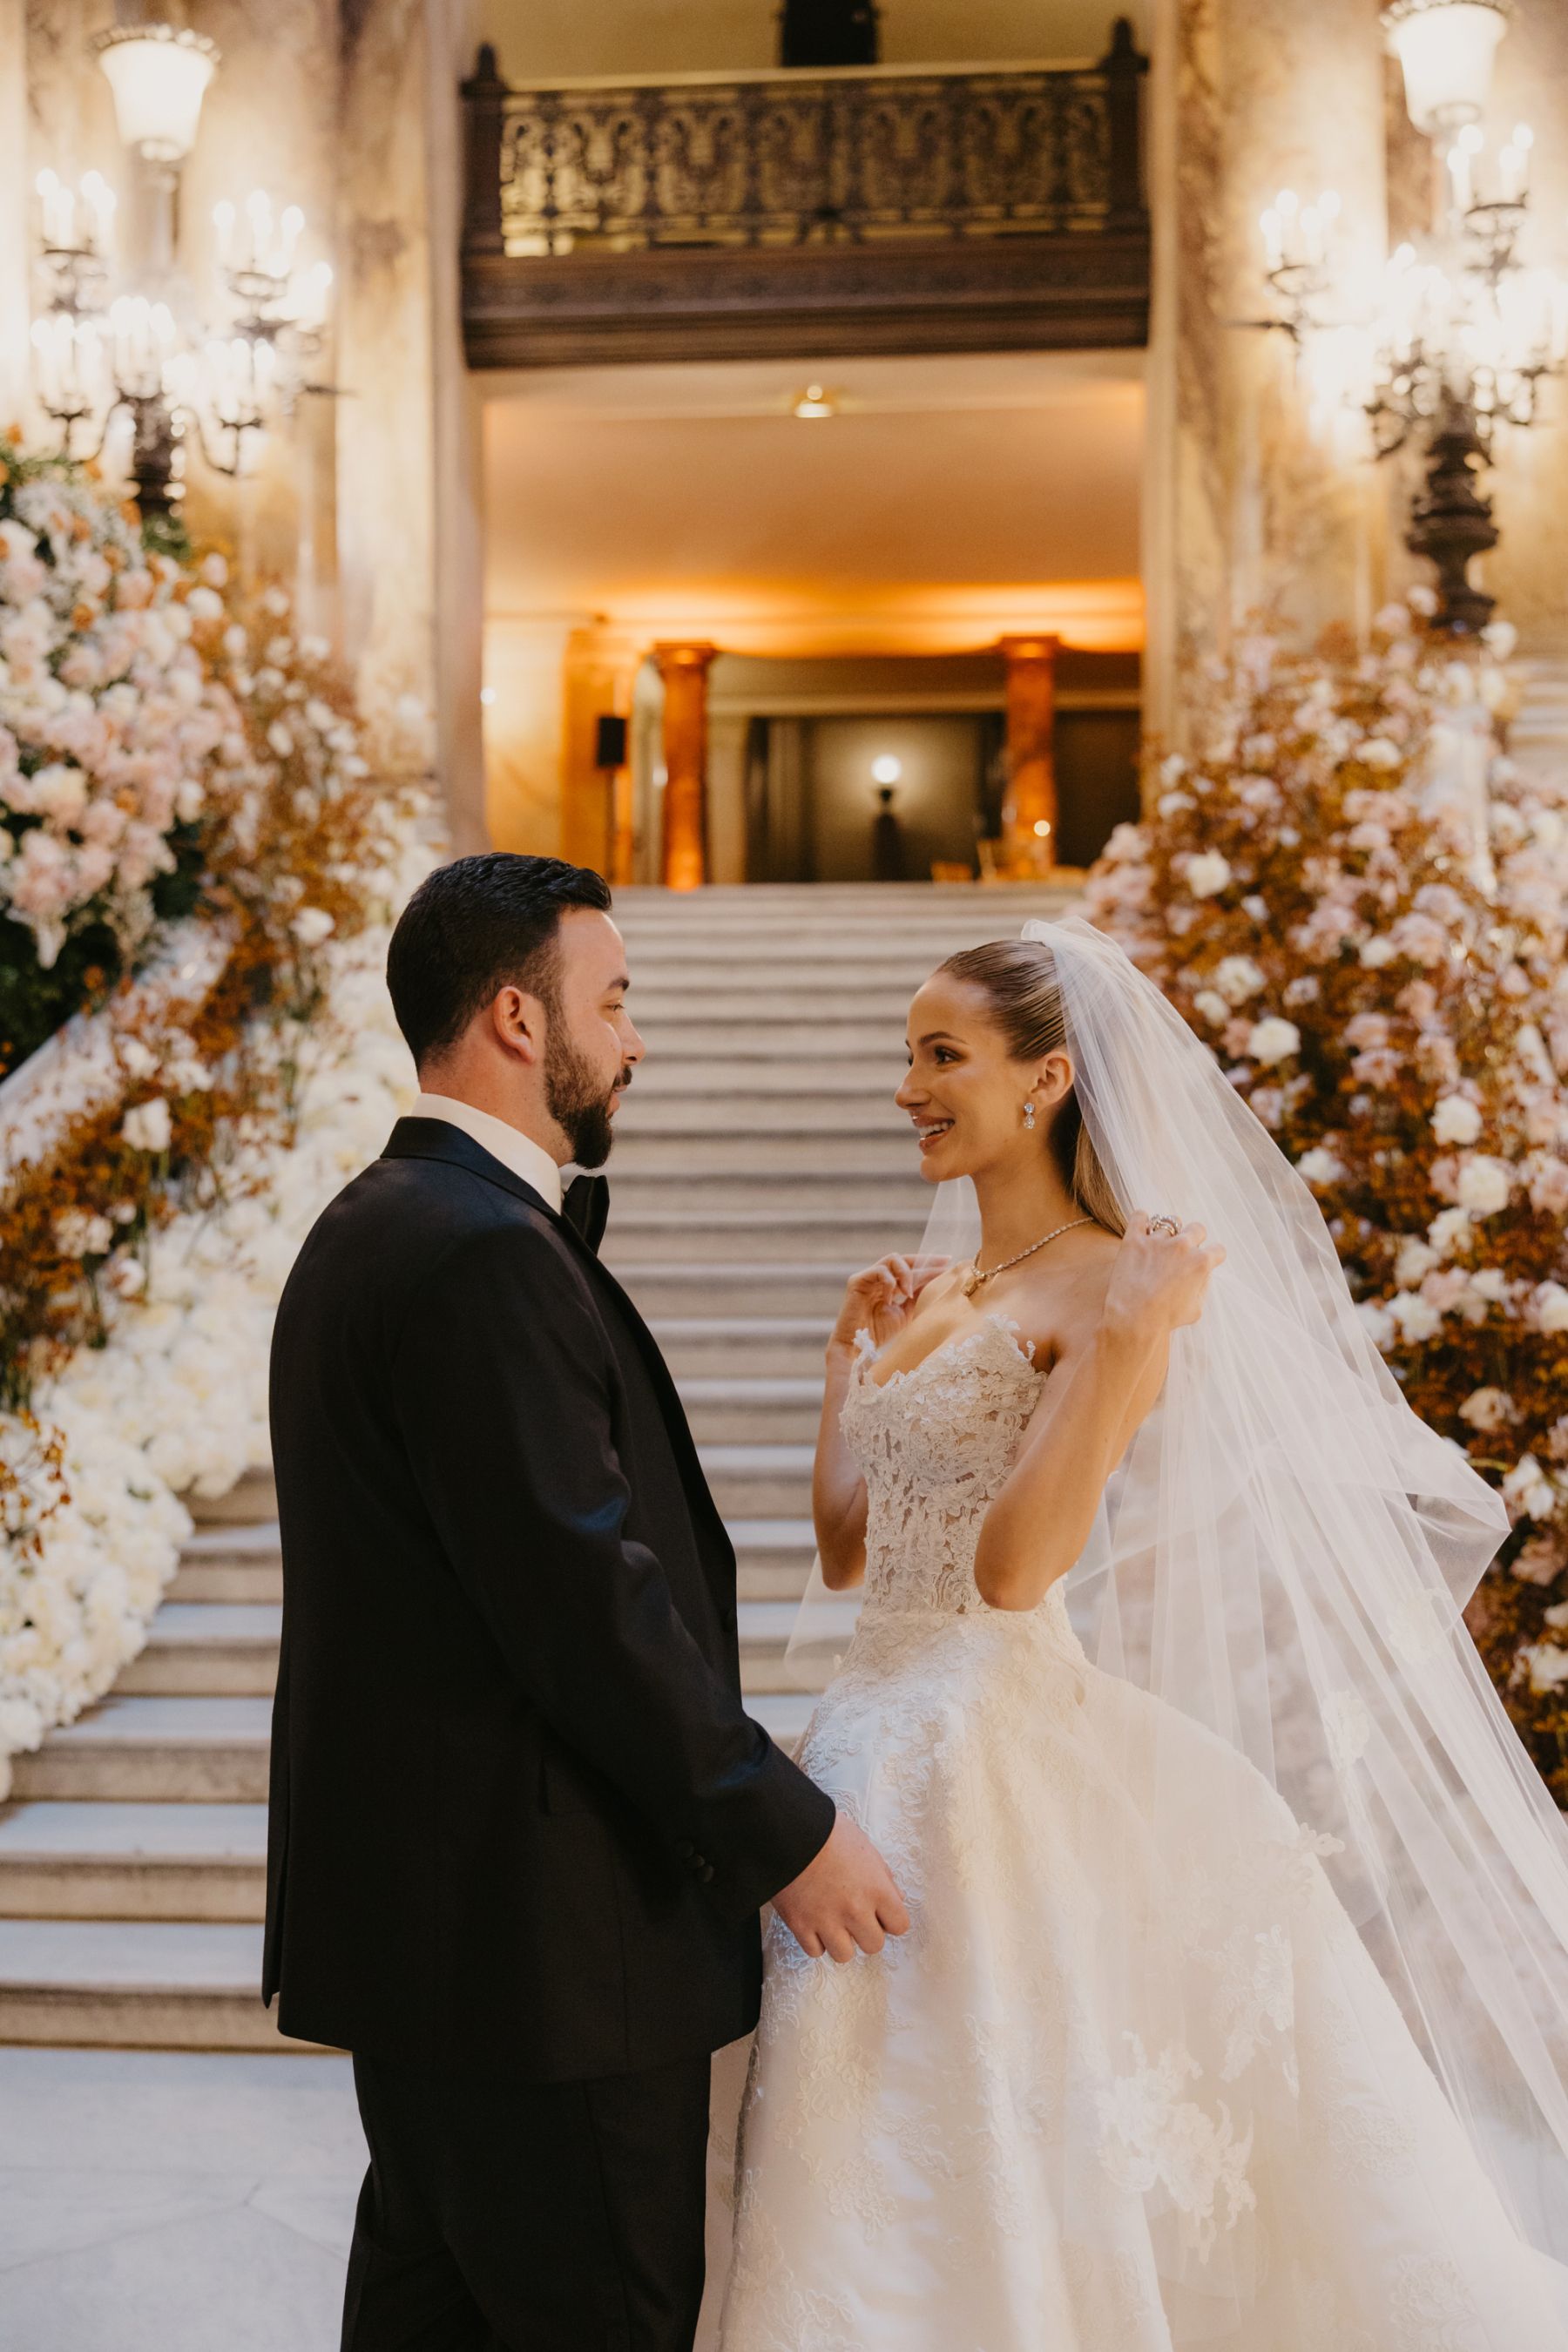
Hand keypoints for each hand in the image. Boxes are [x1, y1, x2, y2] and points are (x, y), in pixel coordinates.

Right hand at [771, 1810, 910, 1962]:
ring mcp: (827, 1921)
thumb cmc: (828, 1832)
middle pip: (874, 1945)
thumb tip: (896, 1898)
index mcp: (876, 1889)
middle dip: (866, 1932)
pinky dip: (815, 1940)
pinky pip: (815, 1951)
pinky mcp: (800, 1925)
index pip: (899, 1925)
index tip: (880, 1913)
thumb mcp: (864, 1847)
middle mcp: (855, 1910)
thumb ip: (883, 1875)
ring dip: (840, 1940)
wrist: (787, 1830)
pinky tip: (813, 1921)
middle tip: (854, 1916)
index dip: (890, 1919)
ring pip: (844, 1955)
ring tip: (832, 1921)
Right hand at [828, 1253, 949, 1358]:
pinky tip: (892, 1299)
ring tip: (909, 1292)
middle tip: (942, 1265)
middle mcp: (878, 1277)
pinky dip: (890, 1282)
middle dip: (924, 1260)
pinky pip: (879, 1271)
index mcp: (890, 1284)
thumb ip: (917, 1297)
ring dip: (906, 1273)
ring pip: (892, 1259)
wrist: (857, 1347)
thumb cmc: (879, 1332)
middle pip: (903, 1258)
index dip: (929, 1264)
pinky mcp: (857, 1281)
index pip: (910, 1267)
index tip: (949, 1264)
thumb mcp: (906, 1313)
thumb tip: (936, 1283)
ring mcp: (868, 1277)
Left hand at [1103, 1213, 1223, 1347]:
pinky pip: (1140, 1216)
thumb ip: (1202, 1288)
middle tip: (1183, 1251)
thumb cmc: (1164, 1319)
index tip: (1207, 1260)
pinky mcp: (1135, 1238)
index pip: (1218, 1249)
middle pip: (1197, 1228)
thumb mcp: (1195, 1310)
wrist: (1133, 1318)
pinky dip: (1141, 1220)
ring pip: (1168, 1223)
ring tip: (1158, 1246)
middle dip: (1194, 1238)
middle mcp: (1182, 1246)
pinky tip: (1142, 1229)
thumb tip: (1201, 1276)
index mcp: (1201, 1263)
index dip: (1214, 1256)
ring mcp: (1158, 1240)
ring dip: (1166, 1233)